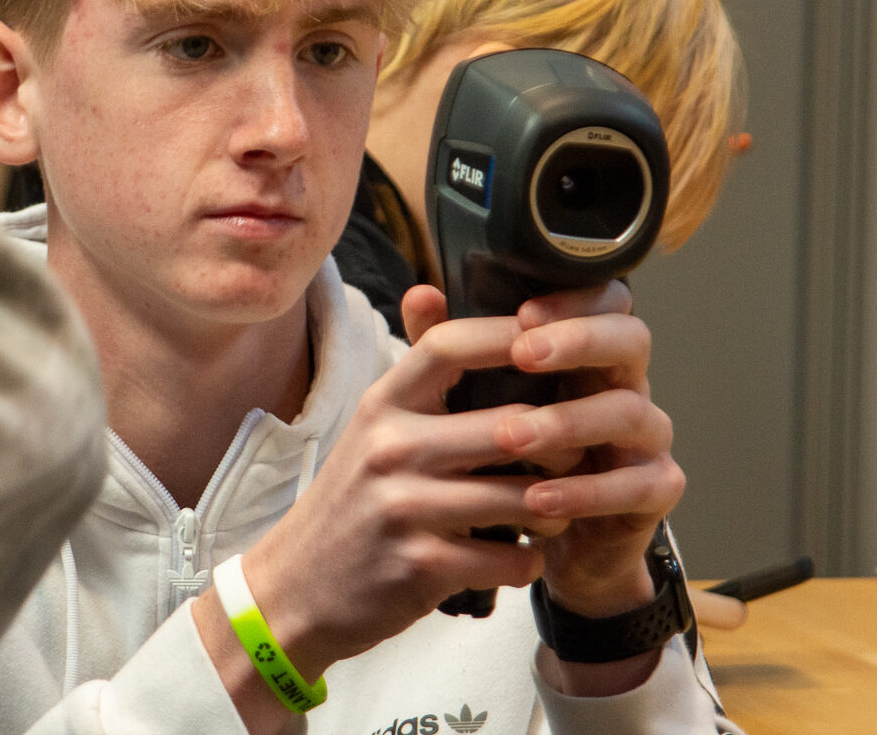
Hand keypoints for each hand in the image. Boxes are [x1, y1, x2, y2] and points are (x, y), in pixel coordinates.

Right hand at [216, 294, 566, 679]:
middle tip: (581, 454)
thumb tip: (431, 289)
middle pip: (511, 426)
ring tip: (557, 510)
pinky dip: (529, 560)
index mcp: (383, 404)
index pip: (449, 345)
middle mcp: (390, 448)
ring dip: (556, 508)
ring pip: (522, 496)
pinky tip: (522, 555)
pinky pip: (510, 557)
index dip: (510, 337)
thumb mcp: (371, 428)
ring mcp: (404, 508)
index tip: (557, 342)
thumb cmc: (351, 501)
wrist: (294, 588)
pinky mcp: (420, 566)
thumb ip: (413, 369)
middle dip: (563, 443)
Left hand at [477, 281, 680, 620]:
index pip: (606, 301)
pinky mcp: (655, 490)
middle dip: (579, 341)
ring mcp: (647, 438)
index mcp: (590, 353)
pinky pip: (637, 485)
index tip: (524, 312)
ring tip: (512, 437)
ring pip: (630, 412)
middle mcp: (626, 385)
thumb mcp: (477, 401)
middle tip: (525, 354)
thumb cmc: (512, 457)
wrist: (542, 542)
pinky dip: (586, 493)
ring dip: (569, 422)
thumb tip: (419, 295)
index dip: (575, 299)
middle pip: (631, 340)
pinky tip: (540, 499)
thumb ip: (454, 350)